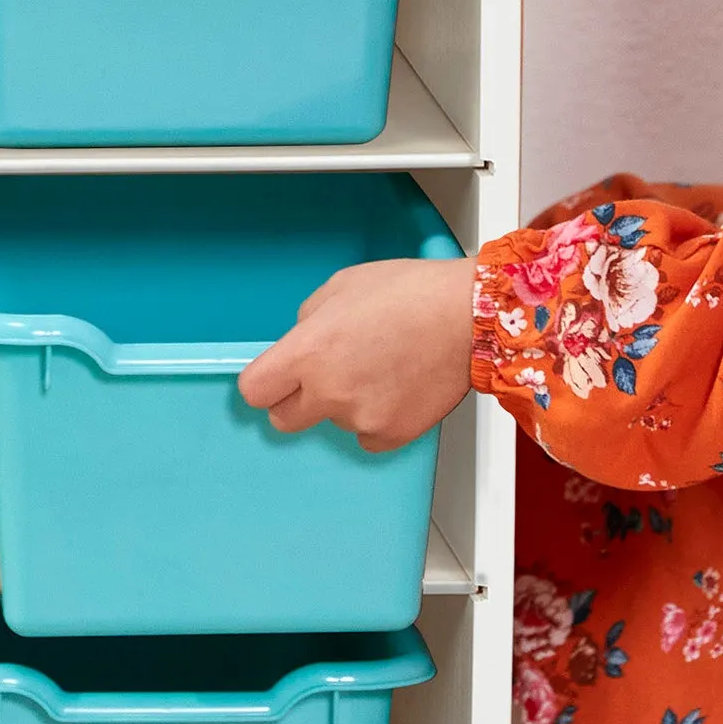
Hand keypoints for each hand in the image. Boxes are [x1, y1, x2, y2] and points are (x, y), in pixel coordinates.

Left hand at [239, 254, 477, 450]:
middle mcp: (328, 392)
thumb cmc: (410, 293)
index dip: (265, 382)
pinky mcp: (394, 435)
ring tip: (381, 367)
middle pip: (284, 420)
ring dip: (346, 403)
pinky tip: (396, 388)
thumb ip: (309, 321)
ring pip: (334, 423)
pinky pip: (369, 436)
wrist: (468, 316)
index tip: (275, 378)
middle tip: (324, 376)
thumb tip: (302, 341)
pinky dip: (377, 419)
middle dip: (296, 400)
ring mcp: (361, 418)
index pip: (254, 391)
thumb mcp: (340, 287)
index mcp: (307, 353)